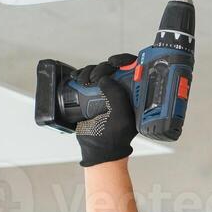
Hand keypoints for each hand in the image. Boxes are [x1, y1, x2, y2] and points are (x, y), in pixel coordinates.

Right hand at [75, 53, 137, 167]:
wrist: (97, 150)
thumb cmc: (114, 138)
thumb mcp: (120, 116)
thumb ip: (117, 95)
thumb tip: (106, 78)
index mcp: (134, 96)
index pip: (134, 70)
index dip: (124, 61)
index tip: (114, 62)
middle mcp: (122, 92)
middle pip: (113, 68)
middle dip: (102, 68)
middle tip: (95, 78)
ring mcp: (107, 93)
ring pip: (99, 72)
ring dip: (90, 71)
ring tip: (85, 80)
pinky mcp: (93, 96)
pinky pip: (87, 80)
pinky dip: (81, 76)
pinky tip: (77, 77)